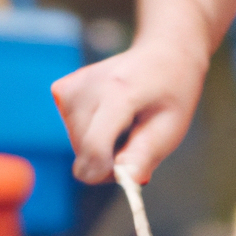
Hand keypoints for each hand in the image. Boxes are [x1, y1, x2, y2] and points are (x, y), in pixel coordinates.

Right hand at [51, 39, 206, 183]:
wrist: (165, 53)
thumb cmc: (172, 92)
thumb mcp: (172, 125)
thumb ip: (146, 154)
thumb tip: (127, 182)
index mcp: (119, 92)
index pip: (93, 149)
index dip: (108, 171)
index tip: (129, 167)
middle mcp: (88, 86)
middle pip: (83, 153)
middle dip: (108, 158)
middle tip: (137, 136)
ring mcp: (72, 85)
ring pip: (76, 145)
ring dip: (101, 144)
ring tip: (127, 120)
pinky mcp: (63, 89)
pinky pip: (71, 130)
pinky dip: (92, 131)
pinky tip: (112, 112)